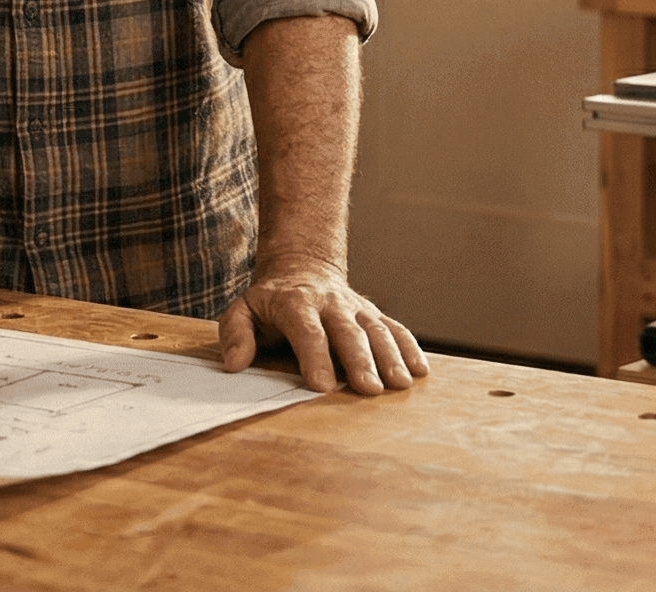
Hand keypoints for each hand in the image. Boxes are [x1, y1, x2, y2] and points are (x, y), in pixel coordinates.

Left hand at [218, 255, 427, 395]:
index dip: (315, 357)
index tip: (321, 385)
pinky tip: (420, 371)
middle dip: (360, 361)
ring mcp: (356, 308)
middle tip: (369, 389)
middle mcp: (331, 303)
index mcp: (295, 303)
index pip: (307, 331)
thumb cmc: (270, 301)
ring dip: (390, 357)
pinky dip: (409, 347)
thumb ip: (235, 334)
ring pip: (376, 330)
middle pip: (348, 332)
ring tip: (400, 384)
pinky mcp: (373, 314)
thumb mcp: (242, 309)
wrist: (302, 266)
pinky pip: (395, 328)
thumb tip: (234, 363)